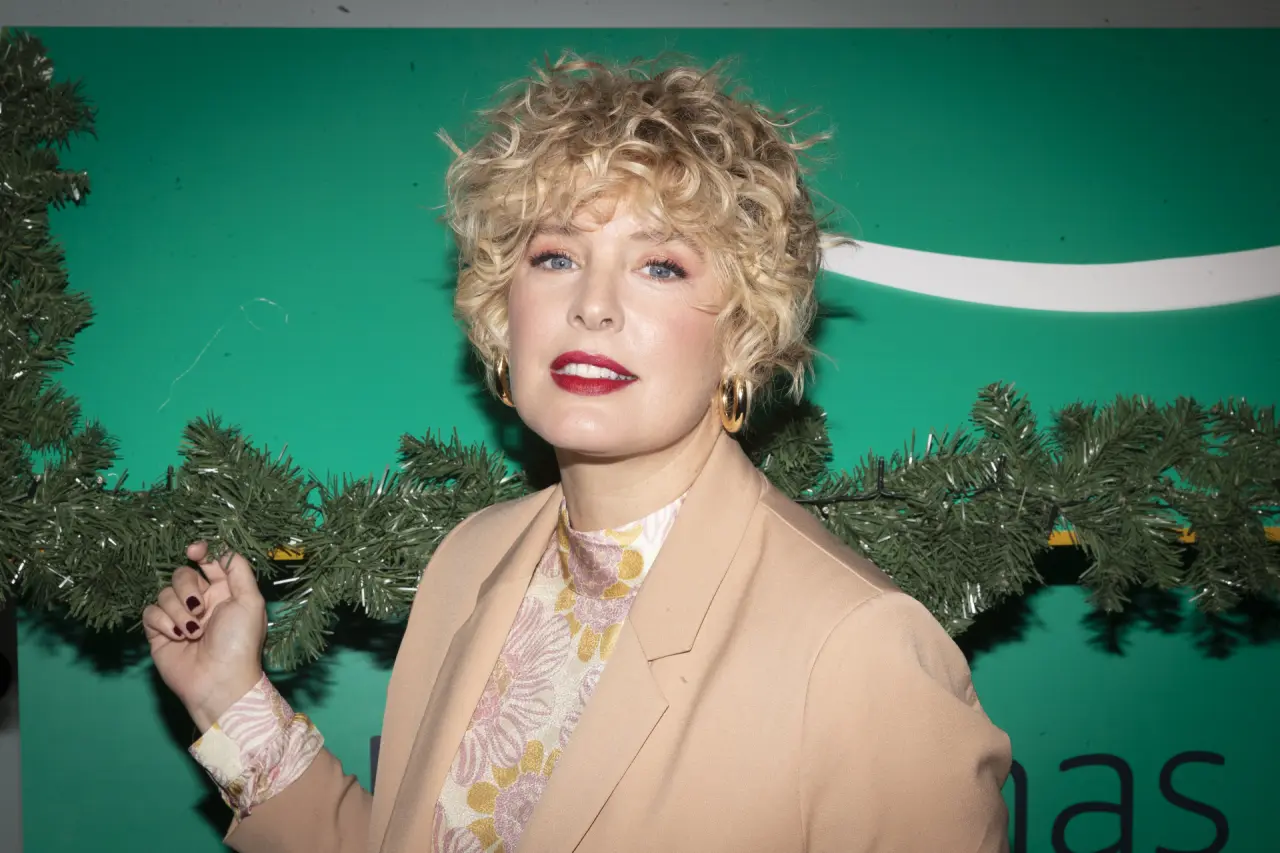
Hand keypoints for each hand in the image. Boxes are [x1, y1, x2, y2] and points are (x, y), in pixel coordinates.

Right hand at [143, 541, 267, 731]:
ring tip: (192, 631)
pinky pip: (151, 612)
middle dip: (188, 589)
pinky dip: (164, 622)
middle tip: (200, 610)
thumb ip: (239, 571)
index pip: (208, 562)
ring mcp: (180, 616)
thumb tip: (223, 549)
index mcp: (225, 591)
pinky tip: (178, 636)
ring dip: (178, 611)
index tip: (194, 552)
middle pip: (182, 574)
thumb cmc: (239, 643)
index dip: (201, 552)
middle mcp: (202, 601)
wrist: (218, 681)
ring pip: (165, 592)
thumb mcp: (250, 601)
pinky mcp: (160, 632)